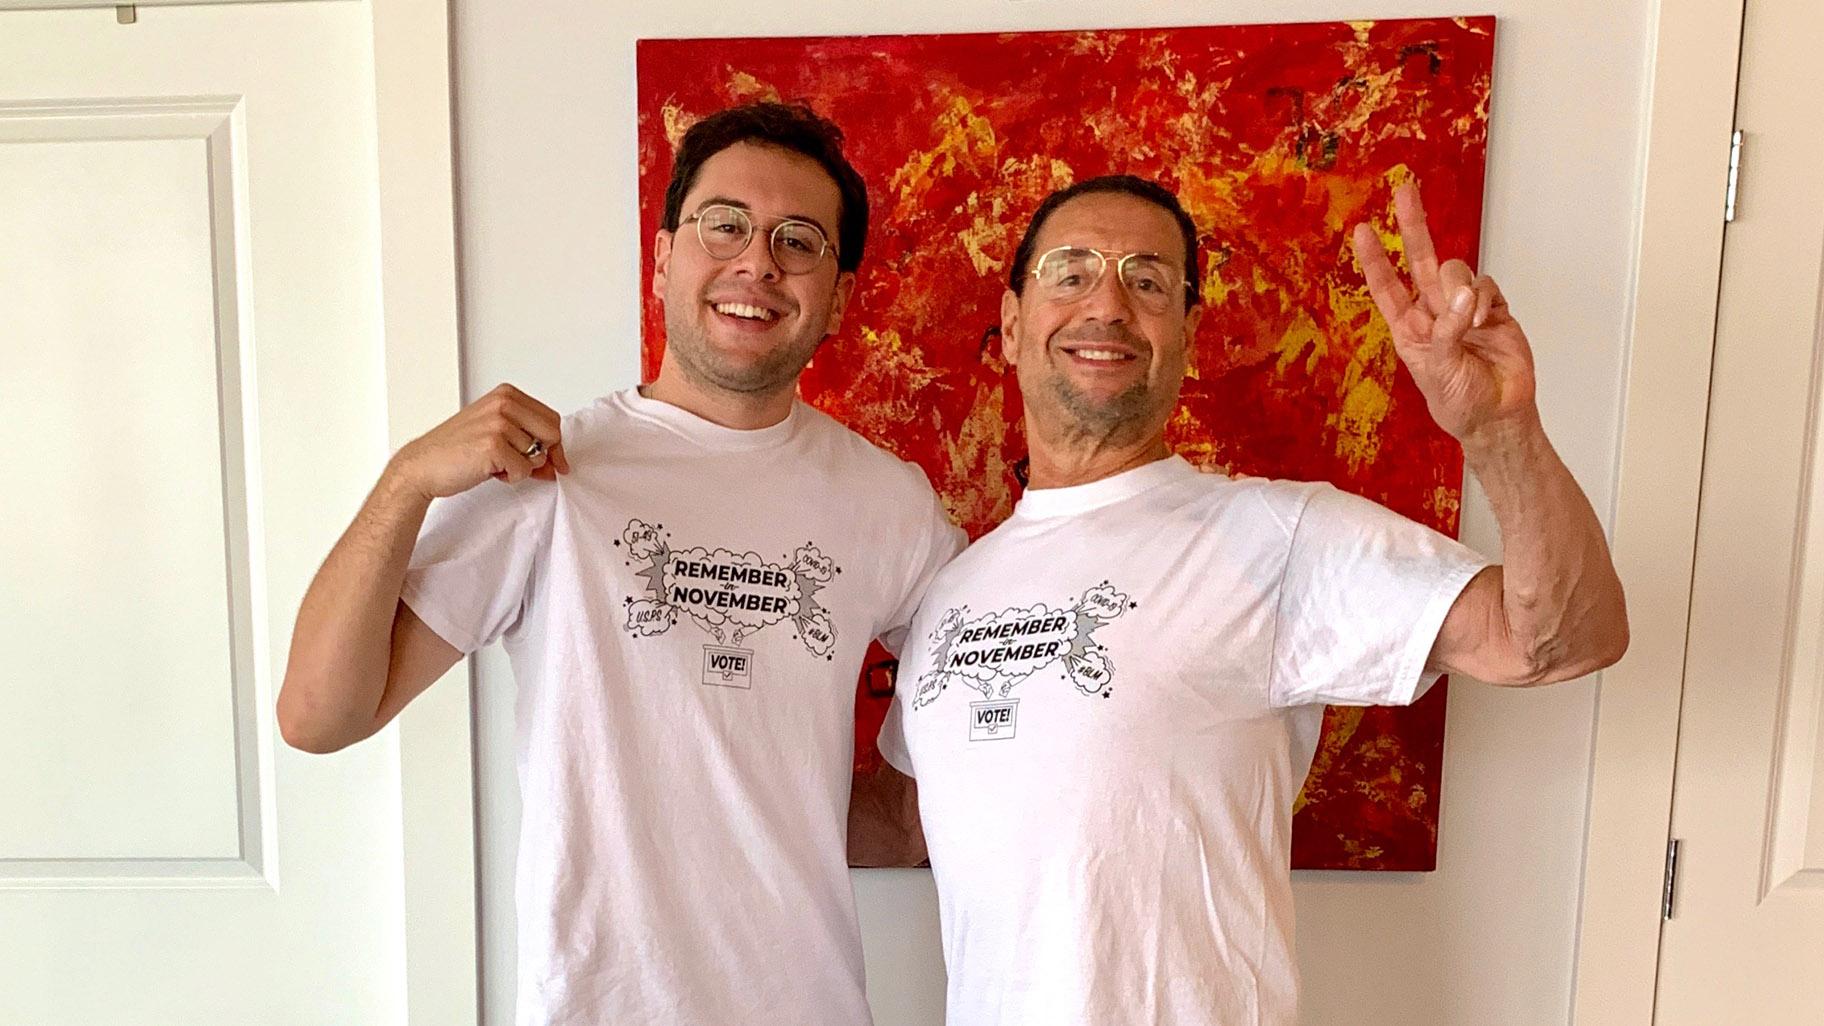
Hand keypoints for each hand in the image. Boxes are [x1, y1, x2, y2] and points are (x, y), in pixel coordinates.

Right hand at [388, 383, 570, 499]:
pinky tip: (489, 470)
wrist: (423, 466)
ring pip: (538, 455)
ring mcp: (499, 423)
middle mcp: (504, 403)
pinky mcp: (493, 445)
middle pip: (553, 434)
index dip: (554, 444)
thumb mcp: (496, 435)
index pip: (551, 419)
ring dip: (519, 468)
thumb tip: (557, 463)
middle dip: (542, 455)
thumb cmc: (456, 450)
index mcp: (506, 394)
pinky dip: (509, 477)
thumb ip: (528, 441)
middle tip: (517, 463)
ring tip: (493, 463)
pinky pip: (524, 470)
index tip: (553, 460)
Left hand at [1351, 183, 1537, 445]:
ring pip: (1456, 271)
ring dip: (1461, 288)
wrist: (1500, 416)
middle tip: (1404, 191)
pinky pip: (1485, 285)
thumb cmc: (1461, 403)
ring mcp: (1463, 308)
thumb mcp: (1439, 371)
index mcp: (1409, 329)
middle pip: (1420, 260)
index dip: (1375, 259)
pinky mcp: (1493, 309)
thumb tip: (1460, 296)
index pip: (1386, 287)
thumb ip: (1445, 332)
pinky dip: (1483, 298)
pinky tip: (1484, 321)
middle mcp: (1433, 313)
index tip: (1363, 231)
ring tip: (1470, 320)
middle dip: (1412, 226)